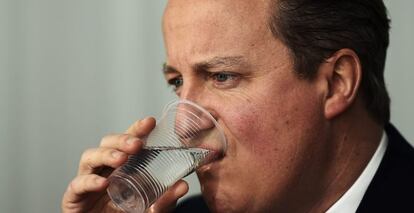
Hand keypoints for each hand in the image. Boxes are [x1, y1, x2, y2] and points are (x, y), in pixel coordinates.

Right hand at [62, 117, 188, 212]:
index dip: (136, 130)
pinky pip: (77, 185)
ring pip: (89, 158)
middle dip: (121, 139)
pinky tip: (102, 182)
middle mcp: (104, 170)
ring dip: (106, 154)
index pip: (127, 143)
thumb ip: (166, 199)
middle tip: (137, 144)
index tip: (150, 122)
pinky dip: (88, 181)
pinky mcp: (74, 199)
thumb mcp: (154, 209)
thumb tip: (183, 185)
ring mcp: (88, 183)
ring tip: (121, 158)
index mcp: (122, 168)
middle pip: (107, 144)